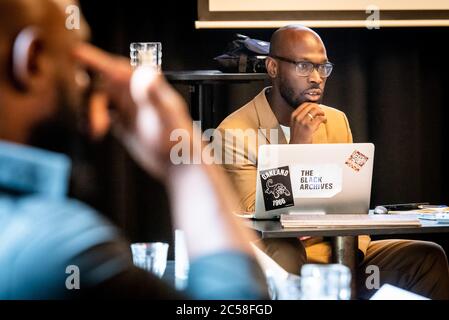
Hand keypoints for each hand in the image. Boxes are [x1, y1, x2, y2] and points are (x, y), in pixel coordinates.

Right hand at [73, 43, 191, 177]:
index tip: (76, 51)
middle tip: (87, 109)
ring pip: (99, 101)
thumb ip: (155, 94)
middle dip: (88, 91)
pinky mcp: (125, 127)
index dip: (96, 59)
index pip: (116, 68)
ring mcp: (129, 111)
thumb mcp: (166, 115)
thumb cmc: (179, 138)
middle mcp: (135, 96)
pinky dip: (92, 121)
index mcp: (144, 88)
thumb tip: (146, 73)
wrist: (179, 162)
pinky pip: (102, 117)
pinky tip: (91, 131)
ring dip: (91, 112)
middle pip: (102, 83)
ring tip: (97, 131)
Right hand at [289, 102, 326, 143]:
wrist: (296, 146)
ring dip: (322, 112)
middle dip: (318, 108)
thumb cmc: (298, 136)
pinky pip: (319, 118)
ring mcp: (303, 122)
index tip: (317, 108)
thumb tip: (313, 110)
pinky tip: (324, 121)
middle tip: (321, 112)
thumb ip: (301, 116)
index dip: (313, 104)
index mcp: (294, 115)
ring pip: (315, 110)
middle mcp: (297, 117)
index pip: (304, 104)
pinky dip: (324, 118)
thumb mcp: (296, 124)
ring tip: (323, 116)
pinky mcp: (309, 127)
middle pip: (311, 106)